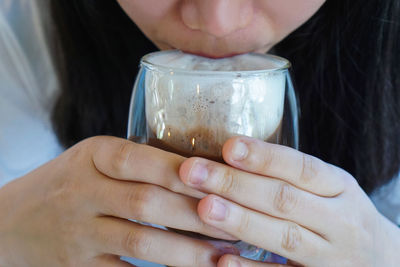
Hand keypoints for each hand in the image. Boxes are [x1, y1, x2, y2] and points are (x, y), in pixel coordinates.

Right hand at [0, 136, 237, 266]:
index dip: (183, 172)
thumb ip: (139, 161)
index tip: (223, 182)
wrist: (13, 220)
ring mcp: (79, 231)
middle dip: (198, 215)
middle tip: (238, 223)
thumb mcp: (95, 159)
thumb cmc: (68, 182)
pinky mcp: (77, 264)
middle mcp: (84, 190)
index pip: (142, 159)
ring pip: (140, 242)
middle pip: (148, 202)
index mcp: (93, 155)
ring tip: (222, 255)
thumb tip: (200, 170)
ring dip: (187, 252)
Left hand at [179, 136, 399, 266]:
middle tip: (193, 171)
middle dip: (236, 184)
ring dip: (242, 221)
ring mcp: (329, 256)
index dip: (264, 157)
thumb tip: (231, 152)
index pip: (301, 167)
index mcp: (339, 187)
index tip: (227, 146)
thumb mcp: (330, 188)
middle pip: (284, 199)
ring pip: (284, 237)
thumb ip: (291, 175)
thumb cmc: (341, 215)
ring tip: (205, 207)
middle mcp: (338, 220)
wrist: (384, 260)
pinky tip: (223, 260)